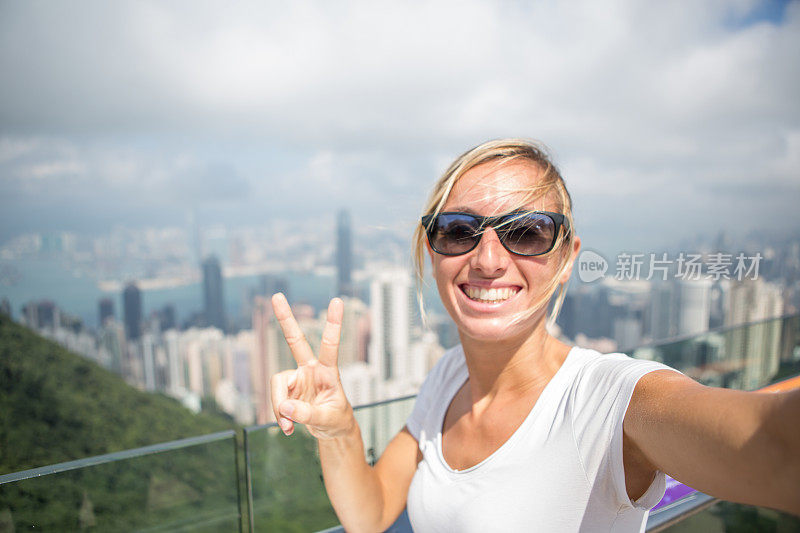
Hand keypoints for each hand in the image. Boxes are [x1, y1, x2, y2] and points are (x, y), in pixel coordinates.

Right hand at [270, 293, 354, 438]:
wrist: (331, 430)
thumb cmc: (336, 419)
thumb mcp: (328, 420)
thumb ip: (308, 415)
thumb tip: (285, 406)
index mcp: (328, 372)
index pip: (330, 345)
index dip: (333, 324)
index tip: (337, 301)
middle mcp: (310, 370)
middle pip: (295, 341)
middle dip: (285, 319)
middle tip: (277, 296)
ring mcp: (297, 378)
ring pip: (278, 385)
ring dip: (279, 407)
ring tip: (289, 427)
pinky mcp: (286, 389)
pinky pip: (275, 400)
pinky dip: (278, 416)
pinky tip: (288, 428)